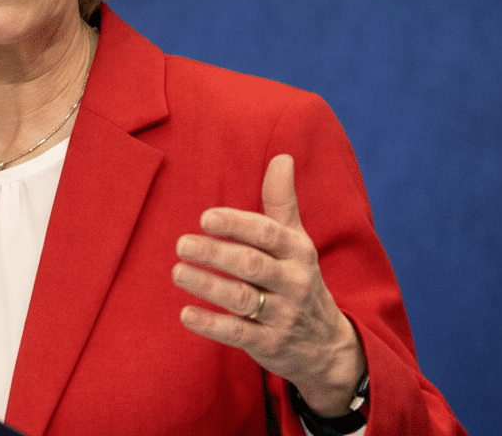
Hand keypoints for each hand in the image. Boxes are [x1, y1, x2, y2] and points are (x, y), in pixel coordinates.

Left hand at [171, 154, 365, 416]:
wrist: (324, 344)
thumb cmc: (298, 279)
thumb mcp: (296, 241)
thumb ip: (282, 201)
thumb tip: (282, 156)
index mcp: (298, 252)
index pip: (268, 234)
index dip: (237, 225)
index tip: (205, 218)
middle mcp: (294, 283)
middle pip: (252, 265)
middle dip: (215, 253)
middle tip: (181, 244)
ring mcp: (282, 316)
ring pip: (242, 298)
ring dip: (207, 285)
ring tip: (177, 271)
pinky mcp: (268, 344)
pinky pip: (237, 334)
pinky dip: (210, 324)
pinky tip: (185, 313)